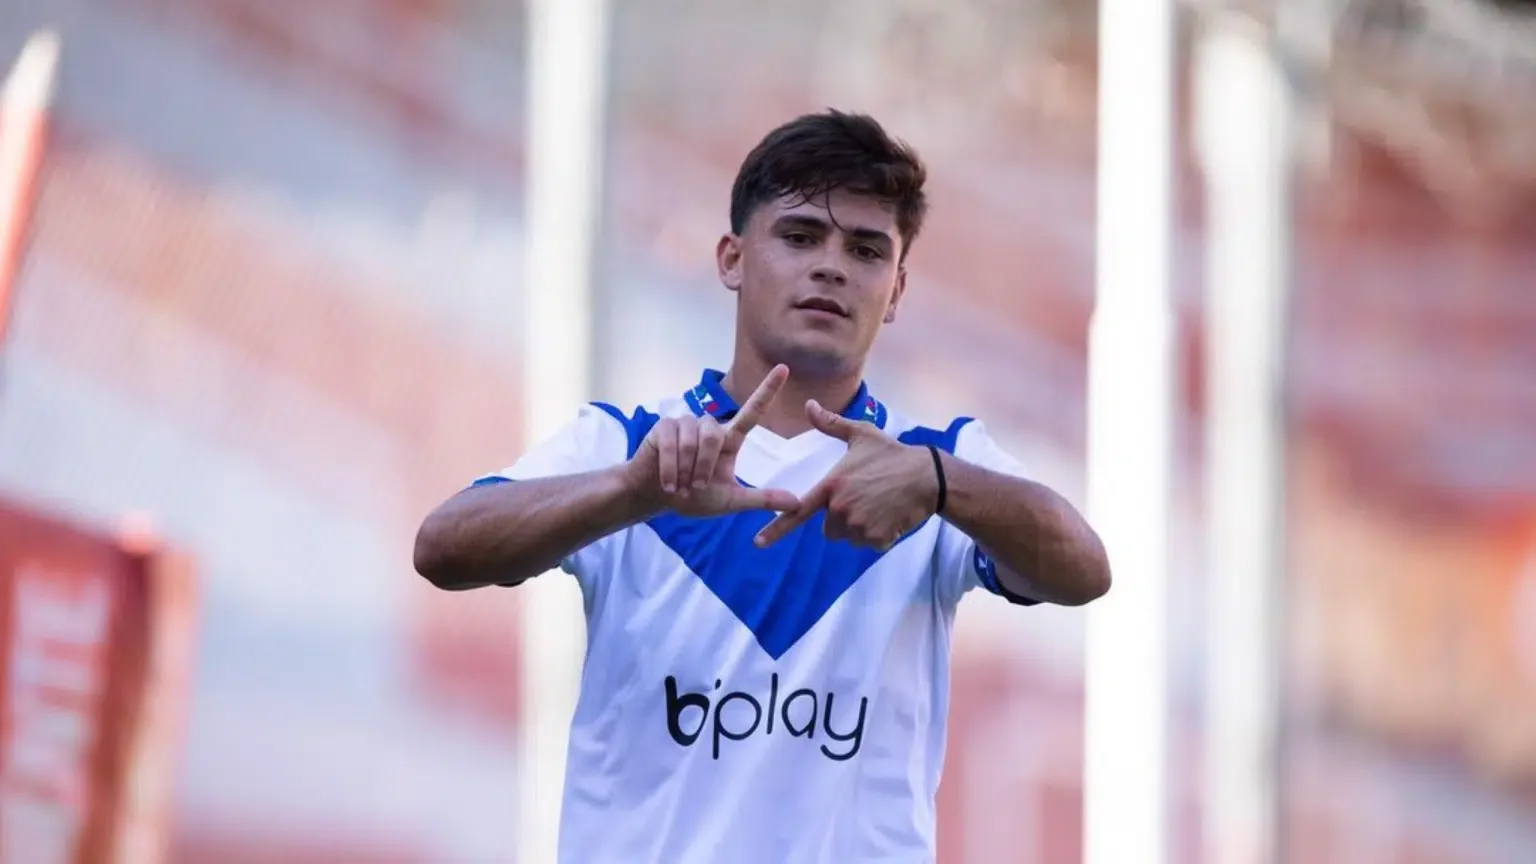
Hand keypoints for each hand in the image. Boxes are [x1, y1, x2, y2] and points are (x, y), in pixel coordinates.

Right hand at [626, 365, 799, 516]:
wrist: (656, 497)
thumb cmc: (693, 497)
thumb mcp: (730, 501)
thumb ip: (761, 499)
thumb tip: (797, 503)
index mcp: (729, 440)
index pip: (752, 412)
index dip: (767, 390)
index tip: (784, 369)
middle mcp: (709, 427)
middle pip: (714, 436)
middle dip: (703, 467)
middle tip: (696, 487)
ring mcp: (685, 424)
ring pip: (692, 441)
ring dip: (686, 469)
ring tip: (680, 485)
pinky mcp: (663, 427)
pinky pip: (670, 444)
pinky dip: (670, 468)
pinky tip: (668, 482)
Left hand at [753, 399, 938, 549]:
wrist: (928, 477)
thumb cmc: (892, 454)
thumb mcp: (861, 434)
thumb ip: (831, 425)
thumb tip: (809, 405)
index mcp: (832, 485)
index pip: (798, 511)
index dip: (777, 528)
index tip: (758, 543)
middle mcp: (840, 508)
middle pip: (828, 527)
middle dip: (841, 518)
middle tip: (863, 498)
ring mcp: (858, 525)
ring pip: (848, 536)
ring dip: (859, 527)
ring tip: (878, 504)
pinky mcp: (876, 538)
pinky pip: (868, 543)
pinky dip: (877, 534)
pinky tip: (889, 514)